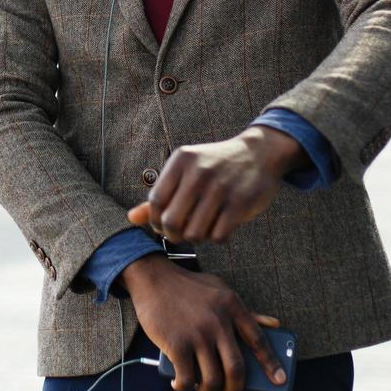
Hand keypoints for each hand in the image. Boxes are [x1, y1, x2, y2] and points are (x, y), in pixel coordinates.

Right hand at [119, 254, 285, 390]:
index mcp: (233, 306)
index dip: (271, 364)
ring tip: (205, 390)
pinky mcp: (176, 344)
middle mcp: (218, 321)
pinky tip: (180, 383)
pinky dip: (184, 386)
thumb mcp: (221, 291)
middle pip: (236, 368)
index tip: (280, 381)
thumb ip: (247, 310)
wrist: (153, 278)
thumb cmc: (189, 288)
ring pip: (212, 379)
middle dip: (235, 390)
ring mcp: (197, 334)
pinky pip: (186, 378)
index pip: (259, 341)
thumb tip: (275, 324)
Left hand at [126, 126, 305, 243]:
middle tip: (181, 232)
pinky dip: (217, 237)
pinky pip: (218, 236)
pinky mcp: (241, 203)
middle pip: (171, 222)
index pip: (155, 202)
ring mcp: (221, 188)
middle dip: (173, 235)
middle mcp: (199, 172)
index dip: (155, 221)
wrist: (259, 154)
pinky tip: (220, 226)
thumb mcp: (186, 170)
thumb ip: (161, 194)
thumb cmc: (215, 165)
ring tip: (202, 227)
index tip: (163, 225)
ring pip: (194, 232)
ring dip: (196, 237)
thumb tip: (131, 218)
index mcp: (181, 161)